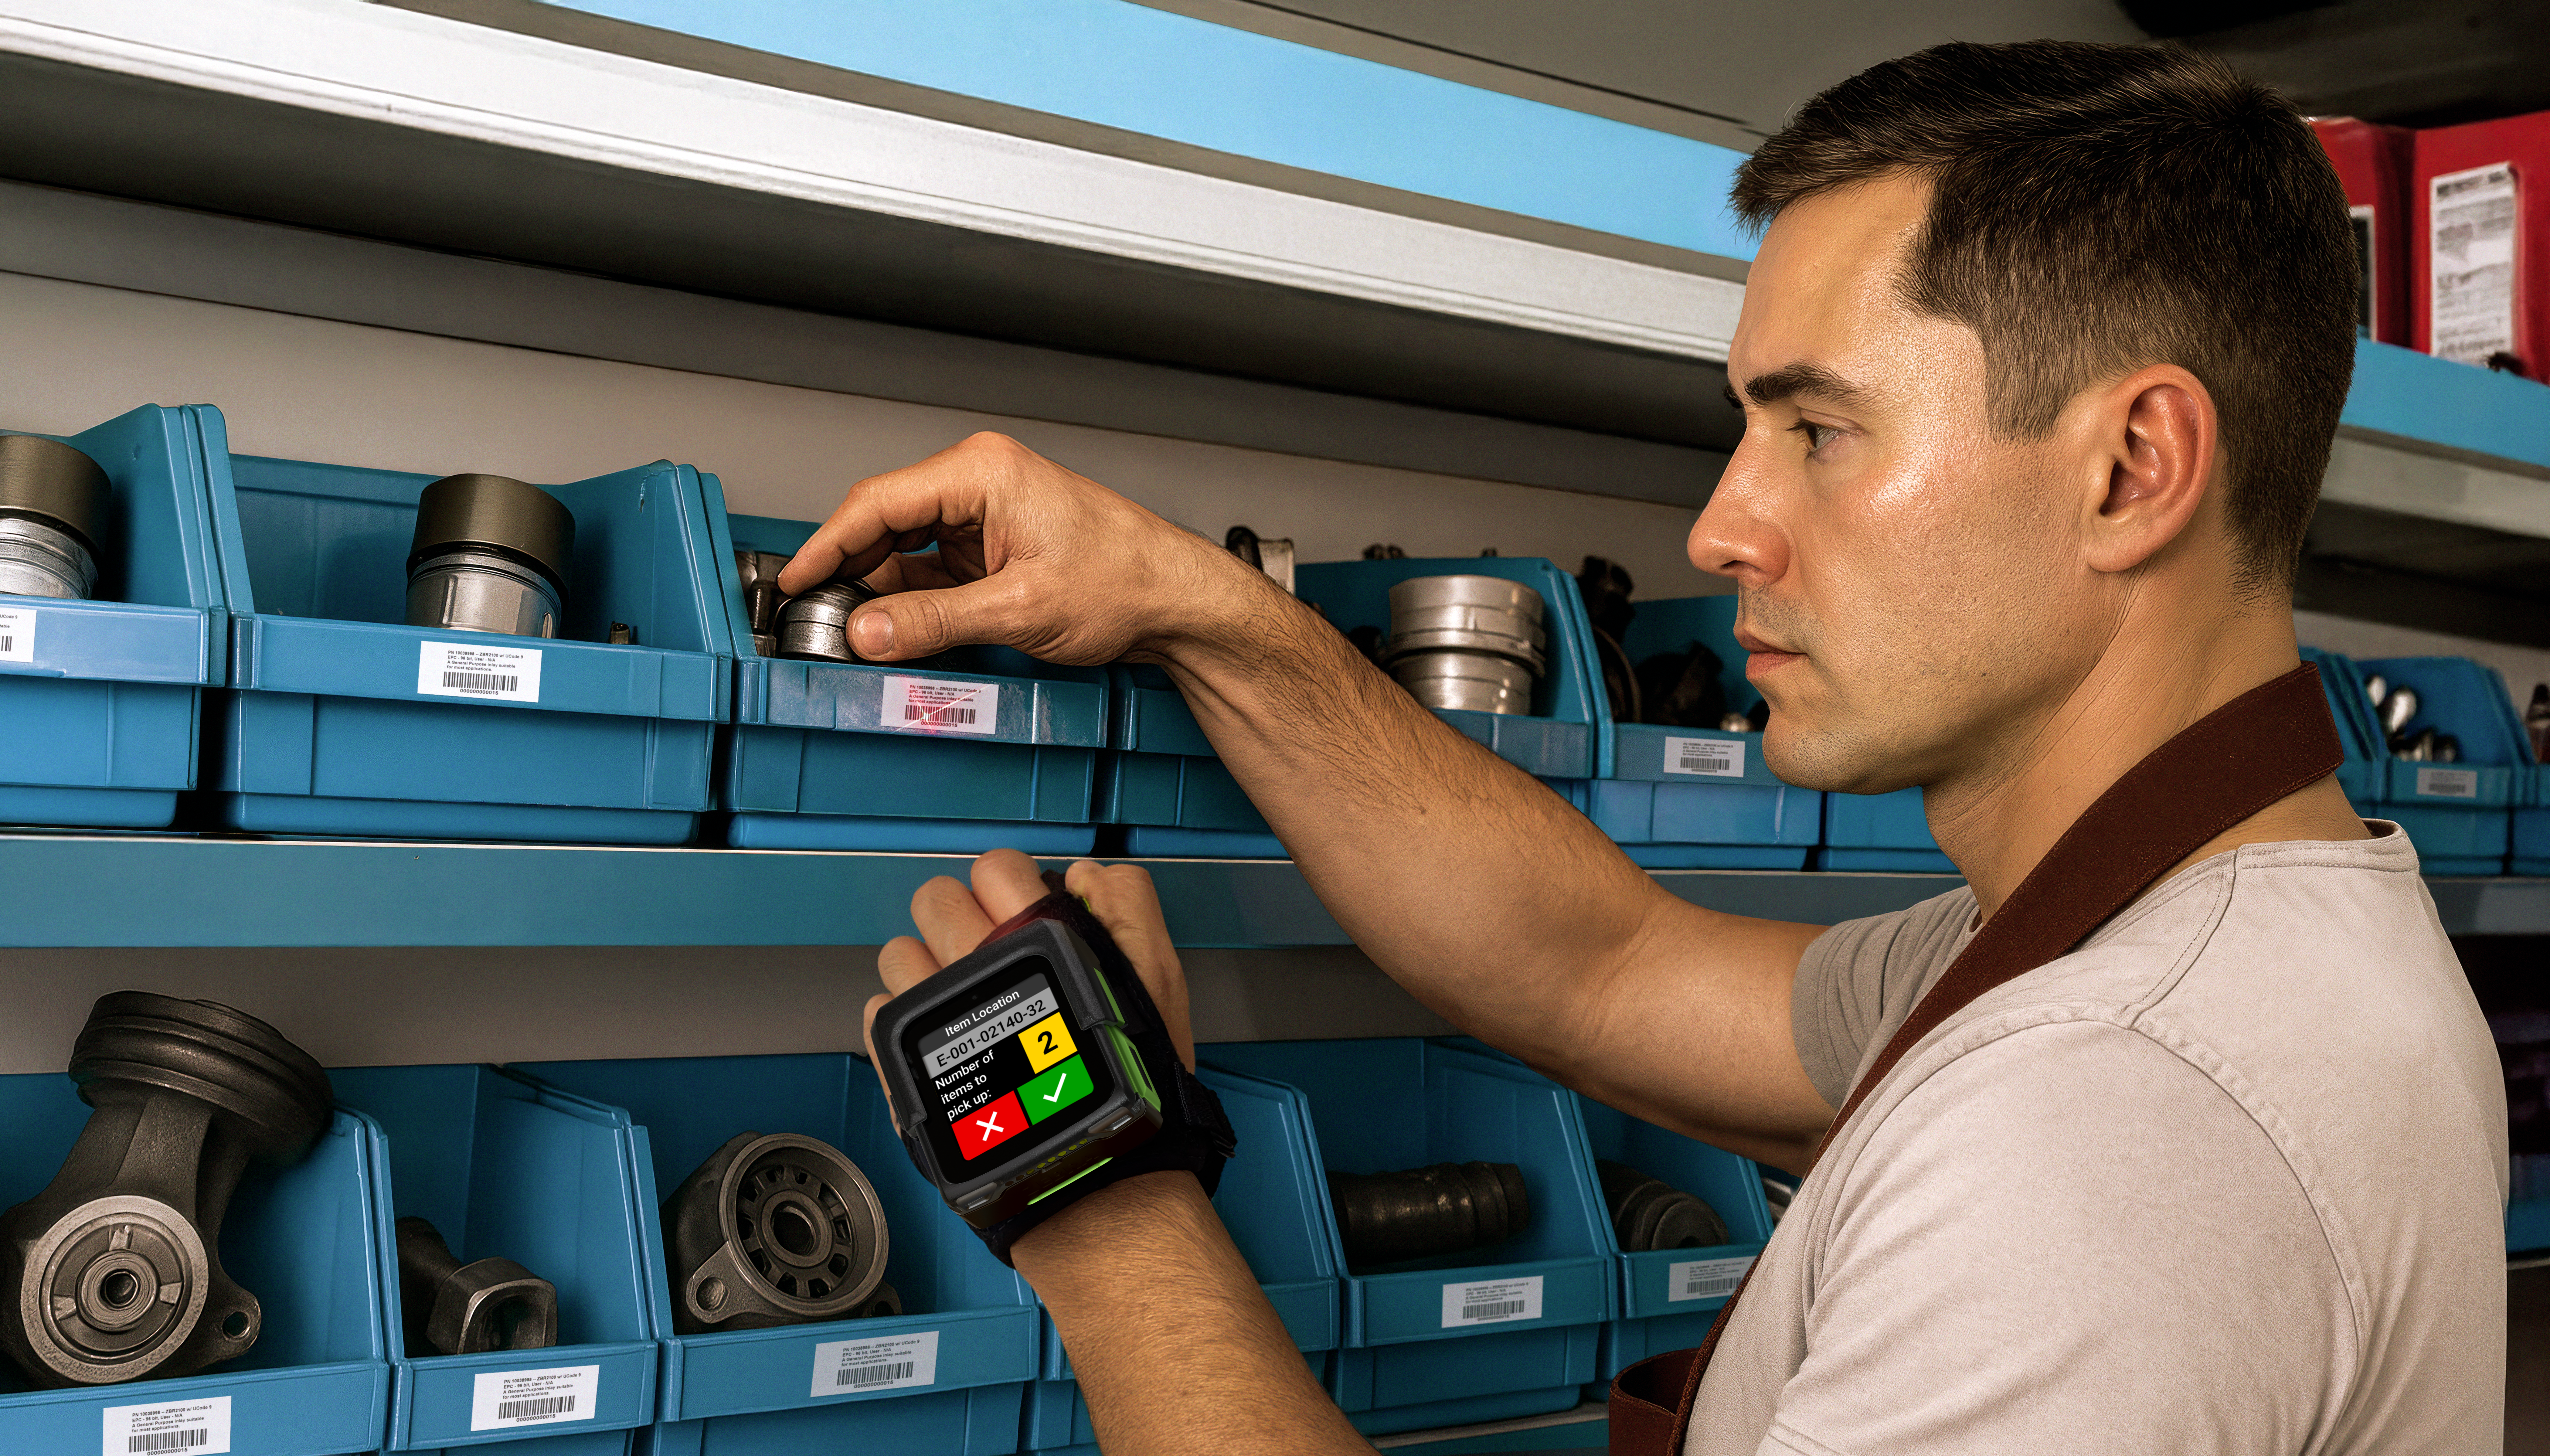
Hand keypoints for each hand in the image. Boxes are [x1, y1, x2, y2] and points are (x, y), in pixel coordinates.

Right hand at [778, 432, 1277, 665]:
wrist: (1175, 598)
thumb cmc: (1124, 581)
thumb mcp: (1020, 609)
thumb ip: (935, 620)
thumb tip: (869, 631)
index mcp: (982, 473)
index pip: (877, 502)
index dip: (827, 545)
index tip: (794, 580)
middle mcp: (979, 483)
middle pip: (884, 522)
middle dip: (848, 570)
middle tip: (815, 615)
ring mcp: (986, 516)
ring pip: (905, 550)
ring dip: (879, 589)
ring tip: (851, 630)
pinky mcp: (993, 548)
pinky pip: (932, 569)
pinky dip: (910, 599)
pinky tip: (894, 628)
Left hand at [861, 850, 1196, 1119]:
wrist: (1086, 1169)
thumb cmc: (1127, 1082)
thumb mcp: (1156, 978)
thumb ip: (1127, 906)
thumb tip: (1083, 875)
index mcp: (1036, 937)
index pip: (997, 866)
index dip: (1010, 884)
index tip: (1021, 913)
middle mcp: (976, 966)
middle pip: (935, 899)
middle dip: (960, 917)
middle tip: (987, 952)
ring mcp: (935, 1011)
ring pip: (899, 952)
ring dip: (927, 968)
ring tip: (963, 1001)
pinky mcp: (905, 1058)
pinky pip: (878, 1009)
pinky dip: (906, 1019)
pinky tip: (945, 1038)